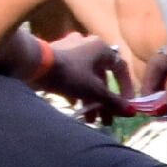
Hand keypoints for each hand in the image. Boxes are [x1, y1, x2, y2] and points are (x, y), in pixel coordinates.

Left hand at [29, 33, 149, 115]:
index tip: (126, 105)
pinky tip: (76, 109)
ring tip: (91, 120)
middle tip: (106, 120)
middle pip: (102, 77)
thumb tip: (132, 111)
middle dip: (105, 101)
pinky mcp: (57, 60)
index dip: (126, 88)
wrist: (34, 65)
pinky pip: (73, 78)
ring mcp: (71, 51)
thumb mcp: (94, 90)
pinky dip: (78, 93)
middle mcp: (87, 45)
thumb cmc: (70, 74)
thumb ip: (113, 101)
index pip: (120, 68)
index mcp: (100, 47)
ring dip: (92, 100)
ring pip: (87, 78)